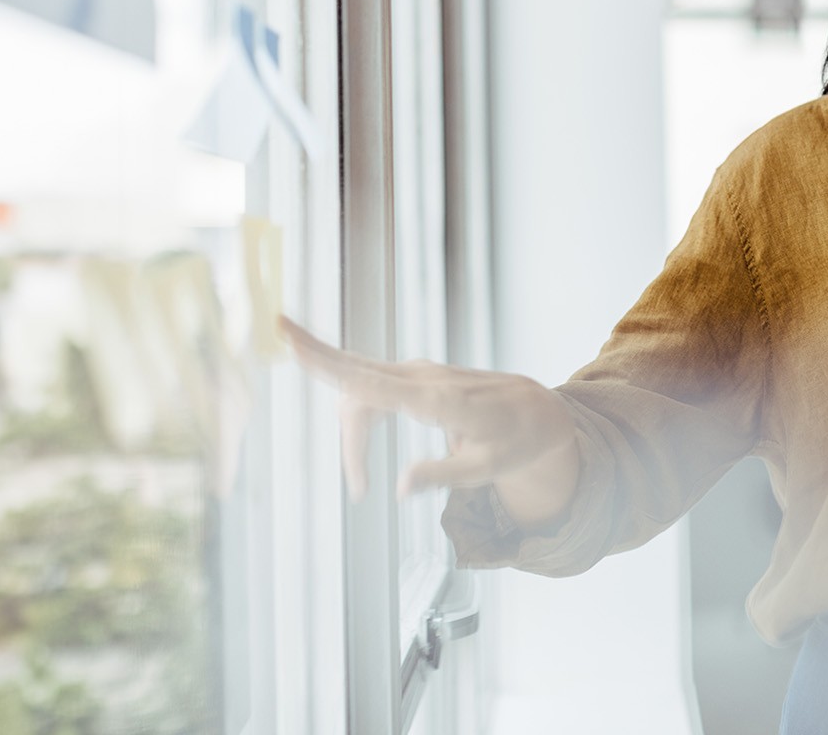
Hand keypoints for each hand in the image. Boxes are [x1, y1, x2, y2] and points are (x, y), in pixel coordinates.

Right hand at [280, 317, 578, 502]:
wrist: (537, 410)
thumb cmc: (516, 441)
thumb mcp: (488, 469)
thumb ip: (441, 475)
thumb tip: (397, 487)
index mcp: (437, 400)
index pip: (371, 382)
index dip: (327, 362)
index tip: (291, 340)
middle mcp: (423, 379)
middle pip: (355, 381)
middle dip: (327, 385)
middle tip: (332, 434)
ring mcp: (419, 374)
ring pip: (361, 389)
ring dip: (353, 436)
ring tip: (361, 483)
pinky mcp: (416, 379)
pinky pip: (372, 387)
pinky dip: (359, 416)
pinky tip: (357, 442)